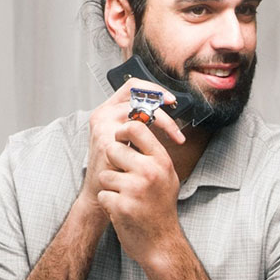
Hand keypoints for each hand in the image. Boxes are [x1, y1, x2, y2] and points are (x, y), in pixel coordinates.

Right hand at [79, 79, 184, 218]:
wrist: (101, 192)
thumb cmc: (117, 167)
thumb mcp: (127, 139)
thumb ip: (139, 123)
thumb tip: (166, 111)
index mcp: (108, 110)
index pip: (132, 87)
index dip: (153, 89)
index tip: (172, 100)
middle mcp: (103, 114)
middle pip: (137, 95)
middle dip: (163, 106)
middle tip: (178, 120)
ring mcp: (103, 127)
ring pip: (140, 111)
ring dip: (164, 122)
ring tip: (176, 136)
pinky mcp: (107, 142)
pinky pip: (137, 132)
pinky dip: (154, 139)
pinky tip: (160, 150)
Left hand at [95, 119, 183, 266]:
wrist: (161, 243)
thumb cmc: (161, 208)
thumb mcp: (166, 176)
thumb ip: (152, 154)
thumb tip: (134, 128)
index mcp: (162, 161)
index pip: (136, 128)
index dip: (122, 131)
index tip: (121, 139)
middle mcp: (150, 172)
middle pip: (113, 149)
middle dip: (113, 163)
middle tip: (124, 177)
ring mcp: (135, 189)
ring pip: (105, 174)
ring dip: (110, 186)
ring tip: (126, 197)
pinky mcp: (121, 205)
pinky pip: (103, 194)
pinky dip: (109, 203)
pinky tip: (123, 210)